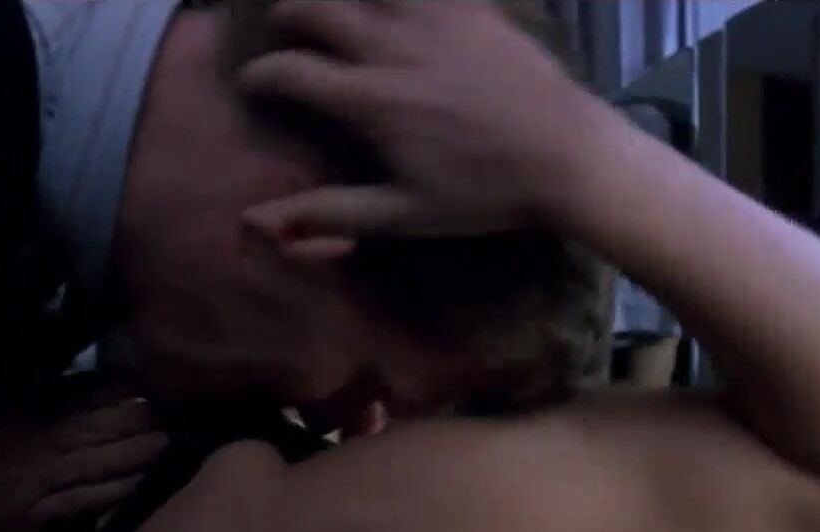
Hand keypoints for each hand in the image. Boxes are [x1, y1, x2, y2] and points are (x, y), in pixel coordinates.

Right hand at [235, 0, 612, 253]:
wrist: (569, 157)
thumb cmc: (484, 195)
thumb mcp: (403, 215)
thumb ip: (329, 212)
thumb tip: (256, 222)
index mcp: (370, 99)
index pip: (292, 71)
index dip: (261, 73)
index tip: (249, 81)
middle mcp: (394, 46)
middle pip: (321, 9)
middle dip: (290, 12)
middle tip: (280, 22)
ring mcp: (435, 19)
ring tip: (330, 3)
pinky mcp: (473, 8)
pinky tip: (394, 2)